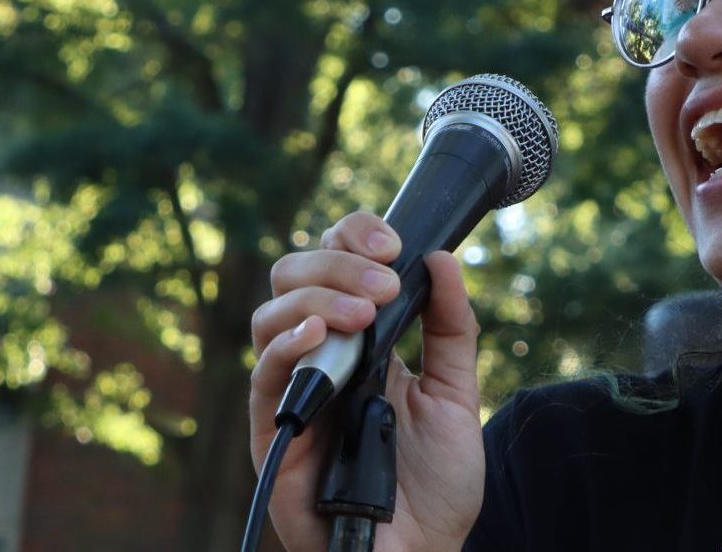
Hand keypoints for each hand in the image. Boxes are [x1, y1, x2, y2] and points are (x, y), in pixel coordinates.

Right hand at [248, 210, 485, 551]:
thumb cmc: (437, 485)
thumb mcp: (457, 396)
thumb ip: (452, 329)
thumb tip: (442, 258)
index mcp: (360, 340)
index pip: (335, 262)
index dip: (352, 235)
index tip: (391, 240)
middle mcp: (319, 356)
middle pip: (295, 276)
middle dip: (337, 262)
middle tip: (382, 286)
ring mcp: (292, 391)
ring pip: (271, 314)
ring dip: (316, 296)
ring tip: (361, 312)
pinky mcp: (274, 430)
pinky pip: (264, 374)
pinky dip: (288, 343)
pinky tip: (321, 333)